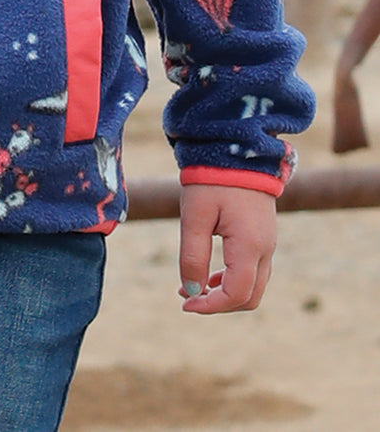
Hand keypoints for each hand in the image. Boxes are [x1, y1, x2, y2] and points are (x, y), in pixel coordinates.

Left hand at [178, 183, 275, 313]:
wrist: (236, 146)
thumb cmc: (212, 179)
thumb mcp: (195, 217)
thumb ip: (193, 257)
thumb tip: (192, 292)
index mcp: (250, 246)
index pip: (235, 295)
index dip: (209, 306)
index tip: (184, 303)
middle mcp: (265, 249)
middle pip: (249, 297)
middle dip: (218, 304)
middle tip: (186, 296)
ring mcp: (268, 242)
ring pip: (254, 286)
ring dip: (225, 293)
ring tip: (192, 285)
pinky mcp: (263, 235)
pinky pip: (254, 270)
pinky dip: (233, 279)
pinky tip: (210, 273)